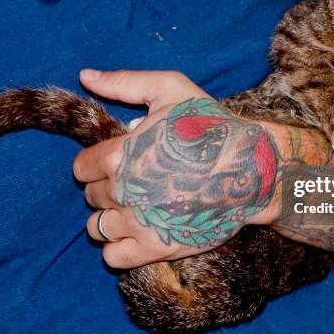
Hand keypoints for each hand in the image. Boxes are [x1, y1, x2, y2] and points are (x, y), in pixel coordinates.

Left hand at [73, 70, 279, 268]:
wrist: (252, 168)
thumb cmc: (210, 125)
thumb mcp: (169, 89)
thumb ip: (123, 83)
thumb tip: (84, 76)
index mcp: (119, 155)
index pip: (81, 168)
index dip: (98, 162)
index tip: (120, 160)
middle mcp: (123, 192)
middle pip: (91, 197)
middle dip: (108, 187)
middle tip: (137, 179)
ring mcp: (139, 224)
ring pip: (97, 228)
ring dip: (112, 217)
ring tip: (138, 206)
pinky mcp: (156, 249)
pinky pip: (114, 257)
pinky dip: (120, 246)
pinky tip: (141, 230)